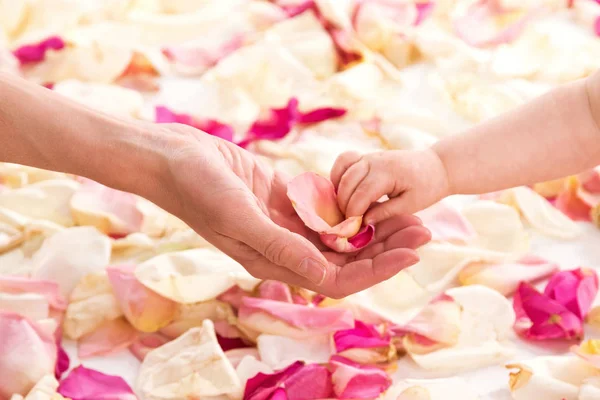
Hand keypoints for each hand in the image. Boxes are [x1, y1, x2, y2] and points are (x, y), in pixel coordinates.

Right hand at [153, 124, 430, 297]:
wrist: (174, 158)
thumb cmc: (198, 188)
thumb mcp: (239, 217)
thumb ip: (281, 246)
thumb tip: (326, 276)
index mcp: (273, 261)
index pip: (335, 279)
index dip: (376, 270)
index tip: (411, 253)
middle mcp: (283, 248)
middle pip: (344, 258)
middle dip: (384, 248)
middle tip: (423, 230)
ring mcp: (283, 224)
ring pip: (338, 234)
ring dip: (372, 226)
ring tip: (408, 213)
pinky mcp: (282, 200)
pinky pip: (323, 209)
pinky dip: (349, 205)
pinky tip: (372, 195)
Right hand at [331, 149, 450, 225]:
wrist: (435, 167)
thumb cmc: (426, 188)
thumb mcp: (410, 205)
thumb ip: (386, 212)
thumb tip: (364, 222)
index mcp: (388, 173)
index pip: (361, 194)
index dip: (353, 213)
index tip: (351, 228)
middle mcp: (375, 160)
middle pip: (347, 182)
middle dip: (343, 204)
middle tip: (346, 222)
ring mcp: (369, 156)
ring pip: (342, 170)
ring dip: (338, 190)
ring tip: (342, 208)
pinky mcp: (366, 156)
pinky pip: (345, 161)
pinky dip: (338, 174)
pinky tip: (340, 191)